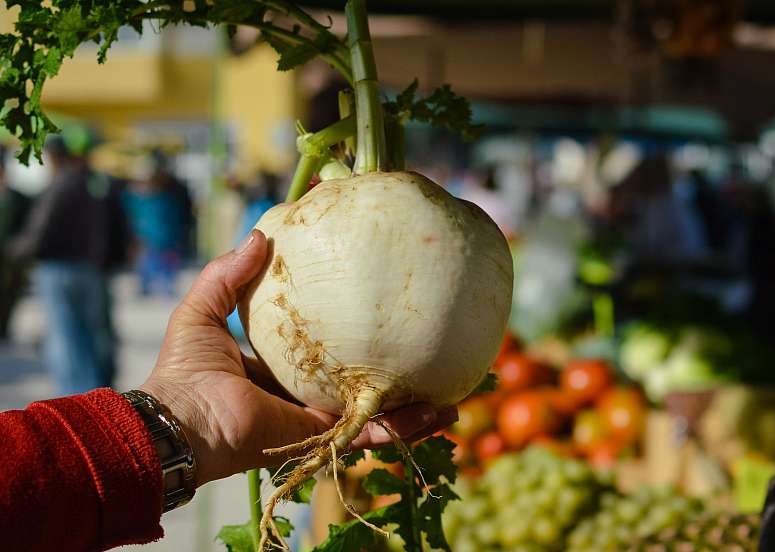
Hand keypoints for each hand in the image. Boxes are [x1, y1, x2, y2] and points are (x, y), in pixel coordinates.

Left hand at [140, 230, 456, 486]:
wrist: (180, 417)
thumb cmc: (187, 365)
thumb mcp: (206, 306)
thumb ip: (231, 272)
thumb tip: (261, 234)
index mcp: (282, 364)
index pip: (329, 347)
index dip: (357, 332)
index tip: (384, 311)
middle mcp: (305, 392)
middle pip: (361, 380)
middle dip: (397, 370)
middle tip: (430, 348)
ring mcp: (317, 417)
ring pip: (377, 410)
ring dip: (415, 405)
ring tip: (453, 394)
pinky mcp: (321, 434)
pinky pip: (370, 432)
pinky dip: (404, 427)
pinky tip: (438, 413)